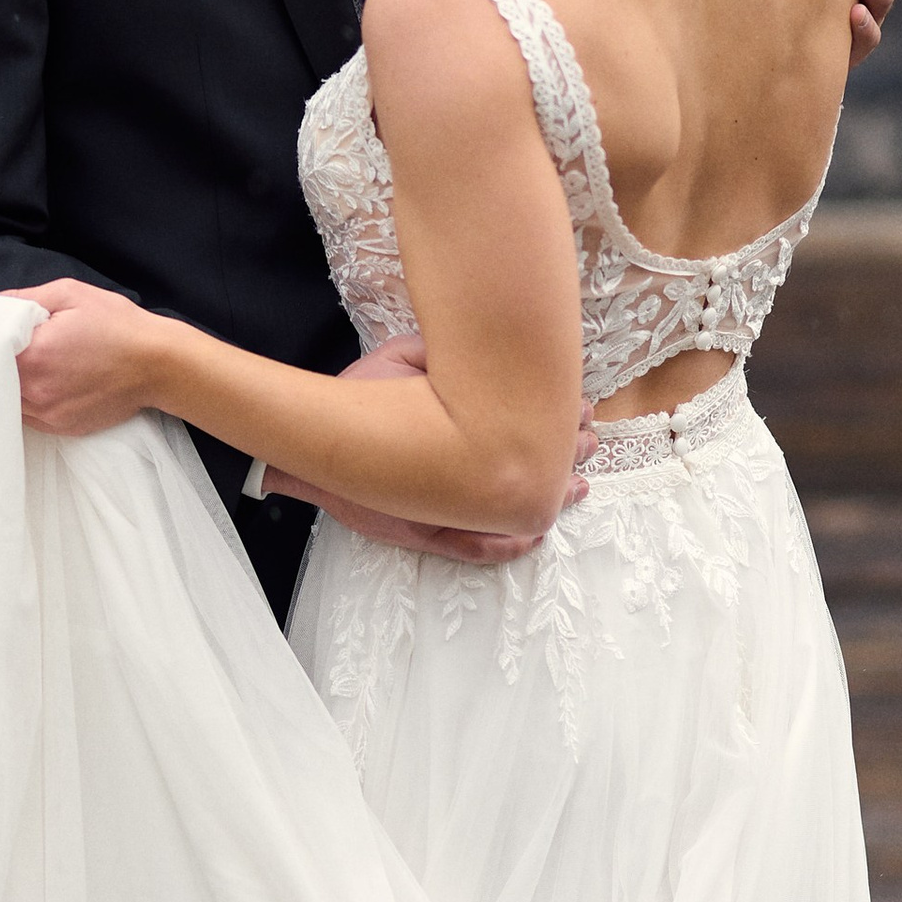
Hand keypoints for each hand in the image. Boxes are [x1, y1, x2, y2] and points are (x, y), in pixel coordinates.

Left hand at [8, 279, 163, 434]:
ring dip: (9, 385)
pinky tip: (43, 383)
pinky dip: (27, 401)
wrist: (158, 365)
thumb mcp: (70, 294)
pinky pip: (28, 417)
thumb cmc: (118, 326)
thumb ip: (24, 298)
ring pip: (7, 402)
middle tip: (7, 347)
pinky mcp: (61, 427)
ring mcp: (48, 414)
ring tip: (29, 366)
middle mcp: (36, 391)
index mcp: (34, 355)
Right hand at [260, 335, 595, 563]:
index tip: (580, 412)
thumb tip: (475, 354)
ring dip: (548, 497)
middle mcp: (449, 483)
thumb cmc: (352, 404)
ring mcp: (437, 515)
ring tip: (583, 485)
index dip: (555, 426)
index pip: (518, 433)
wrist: (310, 457)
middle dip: (562, 453)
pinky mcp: (424, 536)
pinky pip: (478, 547)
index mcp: (448, 440)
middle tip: (590, 439)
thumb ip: (430, 356)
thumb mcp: (392, 362)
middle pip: (522, 470)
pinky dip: (509, 543)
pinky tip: (535, 536)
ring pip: (509, 513)